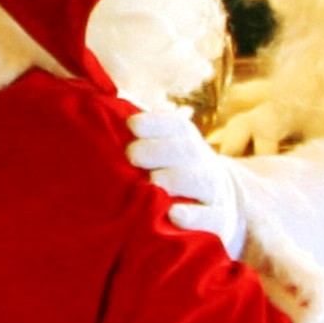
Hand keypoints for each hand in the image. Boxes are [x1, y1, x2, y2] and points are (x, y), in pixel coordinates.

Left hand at [125, 100, 243, 259]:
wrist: (219, 200)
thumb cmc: (170, 169)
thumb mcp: (161, 146)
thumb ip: (136, 132)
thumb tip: (104, 105)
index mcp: (184, 139)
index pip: (174, 124)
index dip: (153, 122)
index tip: (131, 125)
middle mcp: (200, 160)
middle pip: (184, 149)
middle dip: (156, 150)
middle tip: (131, 156)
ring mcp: (212, 190)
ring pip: (199, 180)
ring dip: (174, 179)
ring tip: (153, 182)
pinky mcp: (219, 218)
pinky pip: (210, 216)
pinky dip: (193, 216)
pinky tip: (174, 215)